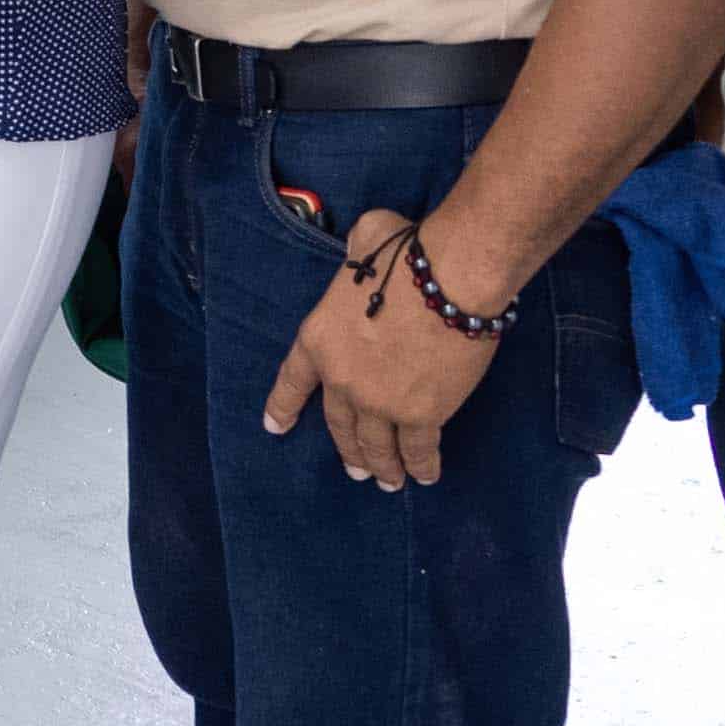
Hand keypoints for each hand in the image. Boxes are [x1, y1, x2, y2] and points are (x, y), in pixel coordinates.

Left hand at [263, 212, 511, 489]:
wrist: (449, 278)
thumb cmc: (407, 253)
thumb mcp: (362, 244)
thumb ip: (357, 259)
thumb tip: (370, 253)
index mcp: (318, 339)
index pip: (293, 380)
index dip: (283, 406)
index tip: (274, 427)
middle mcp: (341, 379)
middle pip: (339, 424)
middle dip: (347, 449)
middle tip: (355, 469)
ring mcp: (380, 403)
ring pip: (377, 446)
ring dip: (382, 466)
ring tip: (387, 481)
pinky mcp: (422, 415)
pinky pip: (419, 449)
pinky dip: (422, 465)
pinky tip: (424, 475)